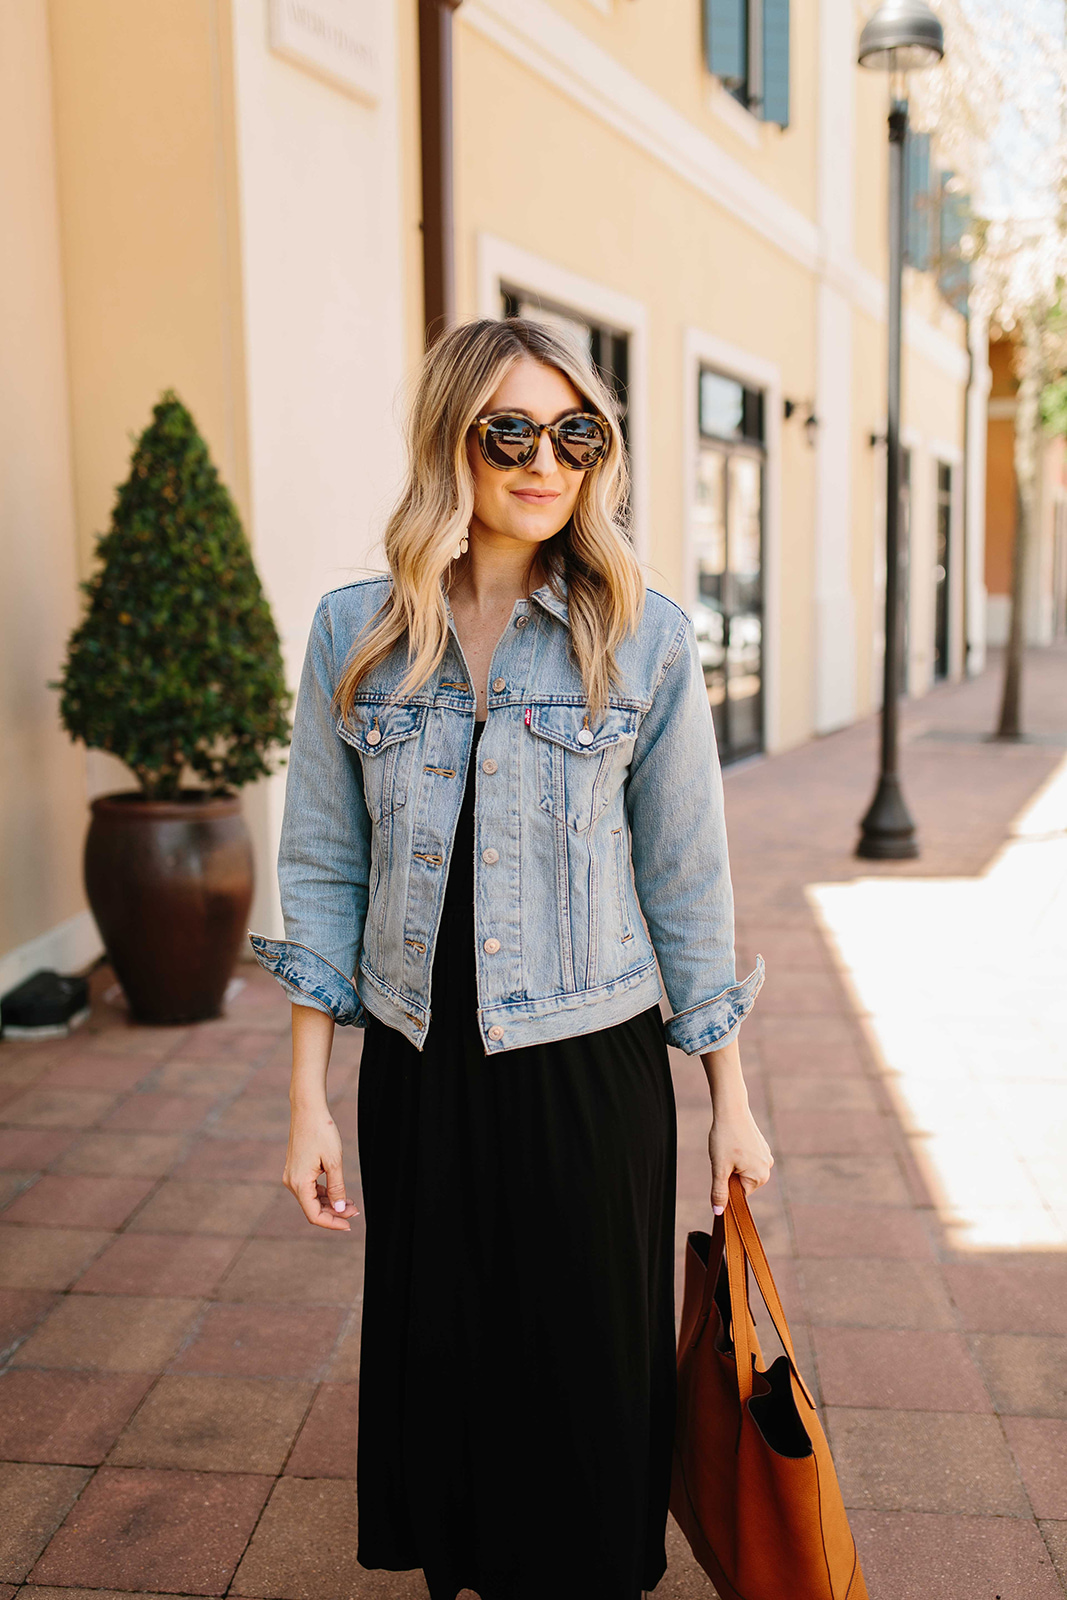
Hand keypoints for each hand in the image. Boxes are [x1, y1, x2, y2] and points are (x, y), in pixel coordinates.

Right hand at [284, 1105, 359, 1230]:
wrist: (308, 1110)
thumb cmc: (322, 1132)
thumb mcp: (334, 1162)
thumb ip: (337, 1188)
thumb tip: (340, 1210)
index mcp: (299, 1183)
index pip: (314, 1215)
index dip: (332, 1223)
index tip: (350, 1224)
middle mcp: (291, 1182)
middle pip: (312, 1209)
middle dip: (334, 1213)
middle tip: (356, 1211)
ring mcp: (292, 1176)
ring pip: (311, 1199)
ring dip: (330, 1204)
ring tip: (351, 1203)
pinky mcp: (296, 1169)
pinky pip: (309, 1189)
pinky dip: (324, 1193)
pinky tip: (338, 1193)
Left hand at [708, 1099, 773, 1215]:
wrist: (731, 1108)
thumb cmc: (725, 1137)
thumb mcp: (719, 1168)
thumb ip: (719, 1192)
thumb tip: (719, 1213)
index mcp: (760, 1176)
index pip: (739, 1194)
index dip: (726, 1185)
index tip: (720, 1171)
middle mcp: (767, 1168)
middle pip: (742, 1182)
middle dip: (730, 1174)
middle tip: (723, 1157)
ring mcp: (765, 1155)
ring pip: (743, 1169)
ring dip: (732, 1163)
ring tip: (728, 1147)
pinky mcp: (760, 1146)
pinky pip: (746, 1158)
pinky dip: (737, 1154)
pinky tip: (732, 1141)